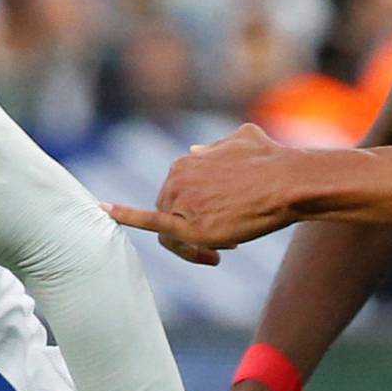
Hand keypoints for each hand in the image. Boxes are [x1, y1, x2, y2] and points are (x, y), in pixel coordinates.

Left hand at [105, 124, 299, 261]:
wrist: (287, 183)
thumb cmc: (271, 162)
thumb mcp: (240, 140)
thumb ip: (215, 147)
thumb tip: (194, 149)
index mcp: (185, 162)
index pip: (176, 199)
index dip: (195, 214)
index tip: (221, 225)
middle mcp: (176, 178)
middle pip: (170, 218)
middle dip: (194, 234)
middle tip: (223, 246)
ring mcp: (180, 200)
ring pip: (171, 235)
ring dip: (193, 249)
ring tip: (222, 250)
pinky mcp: (189, 225)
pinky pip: (152, 225)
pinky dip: (126, 216)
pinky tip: (104, 210)